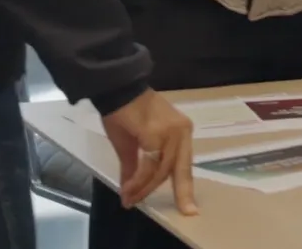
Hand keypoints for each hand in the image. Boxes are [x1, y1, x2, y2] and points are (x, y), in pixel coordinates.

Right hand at [100, 89, 197, 214]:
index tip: (185, 206)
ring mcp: (171, 132)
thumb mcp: (130, 145)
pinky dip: (139, 179)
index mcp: (181, 133)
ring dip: (144, 188)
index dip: (182, 186)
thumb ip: (134, 167)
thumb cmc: (124, 113)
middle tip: (185, 212)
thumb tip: (128, 191)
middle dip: (181, 194)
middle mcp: (182, 132)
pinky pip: (150, 164)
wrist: (117, 89)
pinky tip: (129, 188)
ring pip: (162, 170)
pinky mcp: (157, 133)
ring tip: (130, 198)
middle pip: (179, 169)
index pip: (183, 164)